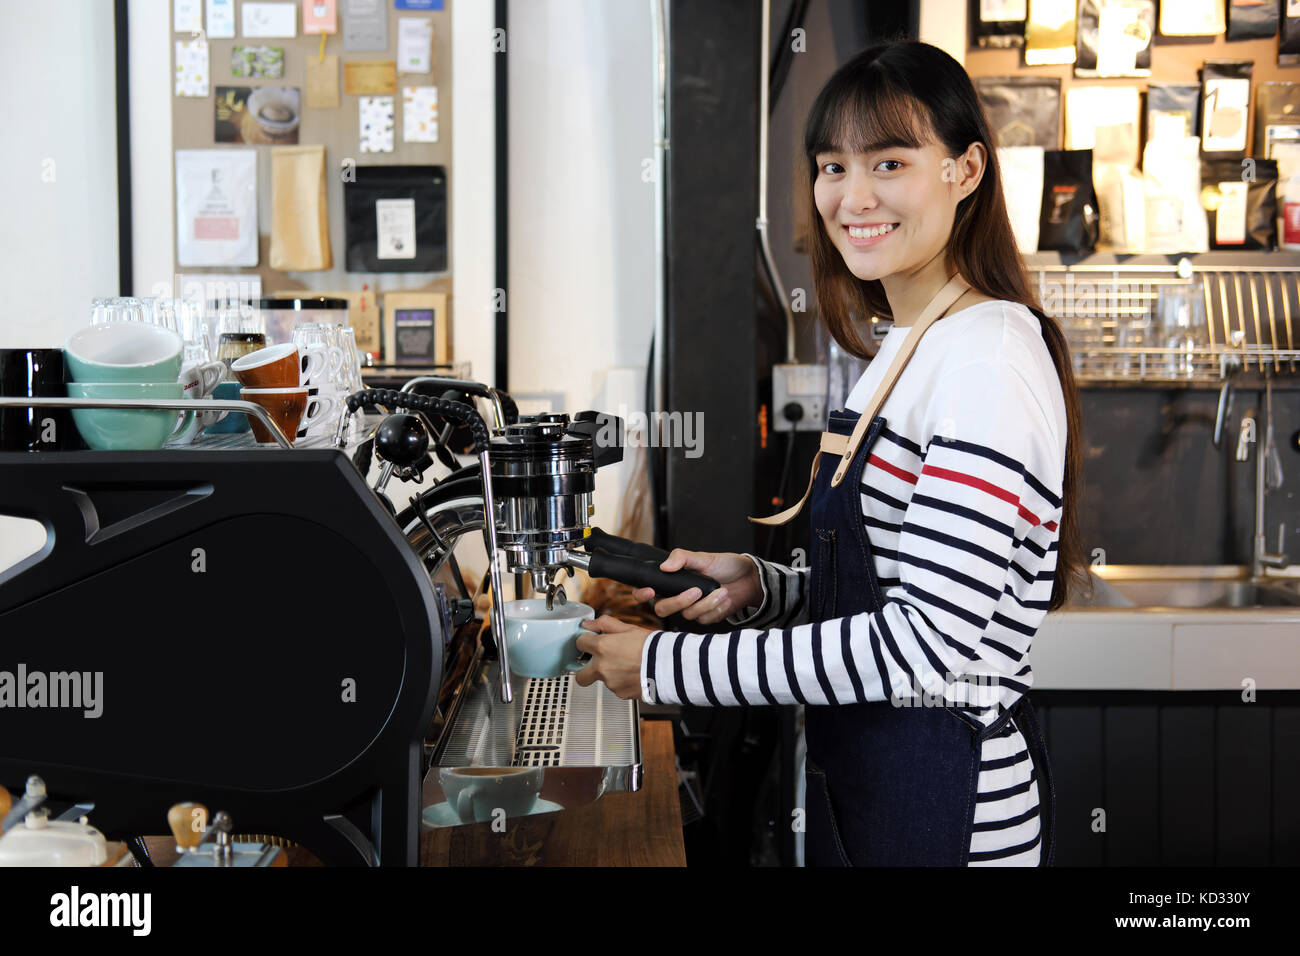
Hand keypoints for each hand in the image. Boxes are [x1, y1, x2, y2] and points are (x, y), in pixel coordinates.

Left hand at [574, 615, 655, 699]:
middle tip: (596, 664)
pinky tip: (634, 674)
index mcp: (602, 648)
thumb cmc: (652, 647)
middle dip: (585, 670)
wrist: (670, 667)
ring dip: (610, 674)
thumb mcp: (629, 628)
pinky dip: (622, 683)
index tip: (591, 642)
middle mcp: (602, 668)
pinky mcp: (621, 694)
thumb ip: (605, 624)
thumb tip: (590, 623)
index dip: (586, 642)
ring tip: (628, 665)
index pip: (579, 644)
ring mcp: (611, 684)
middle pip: (580, 676)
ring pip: (602, 681)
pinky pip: (616, 688)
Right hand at [632, 549, 761, 625]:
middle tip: (697, 590)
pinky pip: (703, 620)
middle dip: (680, 601)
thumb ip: (682, 558)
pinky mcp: (704, 618)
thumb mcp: (703, 557)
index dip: (641, 593)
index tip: (650, 591)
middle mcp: (677, 596)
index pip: (647, 590)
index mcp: (672, 580)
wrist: (747, 578)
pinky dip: (716, 609)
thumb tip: (664, 566)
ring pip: (687, 615)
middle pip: (662, 609)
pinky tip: (725, 599)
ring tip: (722, 591)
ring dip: (707, 603)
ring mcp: (690, 608)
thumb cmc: (724, 565)